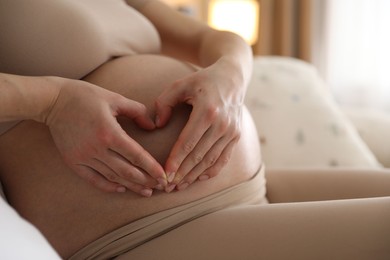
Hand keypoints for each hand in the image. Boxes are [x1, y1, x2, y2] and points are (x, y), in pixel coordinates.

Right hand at [45, 79, 165, 195]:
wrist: (53, 101)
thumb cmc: (86, 97)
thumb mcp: (115, 98)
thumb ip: (137, 111)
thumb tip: (152, 126)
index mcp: (109, 132)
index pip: (136, 155)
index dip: (152, 168)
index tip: (164, 176)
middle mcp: (97, 148)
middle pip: (127, 171)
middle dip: (146, 180)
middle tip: (161, 186)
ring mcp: (83, 157)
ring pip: (112, 177)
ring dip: (131, 185)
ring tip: (146, 191)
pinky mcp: (73, 161)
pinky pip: (93, 179)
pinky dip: (108, 186)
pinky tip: (121, 189)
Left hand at [155, 60, 243, 190]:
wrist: (233, 78)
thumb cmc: (203, 81)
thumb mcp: (180, 84)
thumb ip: (164, 102)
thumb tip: (158, 124)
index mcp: (207, 111)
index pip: (188, 142)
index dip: (176, 160)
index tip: (164, 174)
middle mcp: (222, 124)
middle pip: (199, 155)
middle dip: (182, 173)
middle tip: (167, 186)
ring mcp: (231, 132)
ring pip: (211, 160)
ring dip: (194, 175)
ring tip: (179, 186)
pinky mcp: (236, 136)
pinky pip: (223, 159)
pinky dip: (211, 171)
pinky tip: (198, 179)